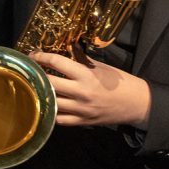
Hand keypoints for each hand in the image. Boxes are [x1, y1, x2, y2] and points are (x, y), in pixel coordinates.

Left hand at [31, 51, 151, 128]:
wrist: (137, 104)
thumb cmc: (119, 83)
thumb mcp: (101, 67)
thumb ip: (81, 59)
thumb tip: (66, 46)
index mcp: (87, 75)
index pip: (58, 63)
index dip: (42, 57)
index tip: (33, 55)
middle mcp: (82, 93)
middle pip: (50, 83)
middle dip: (37, 75)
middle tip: (30, 70)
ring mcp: (81, 109)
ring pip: (51, 102)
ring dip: (41, 94)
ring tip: (34, 87)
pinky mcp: (83, 122)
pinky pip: (59, 119)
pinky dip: (51, 112)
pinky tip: (46, 104)